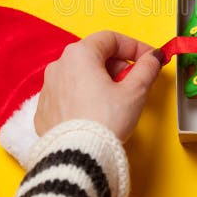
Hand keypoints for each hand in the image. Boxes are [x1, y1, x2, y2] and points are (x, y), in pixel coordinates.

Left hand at [34, 31, 163, 139]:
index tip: (149, 59)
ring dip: (101, 82)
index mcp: (79, 54)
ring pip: (81, 75)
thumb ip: (146, 69)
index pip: (111, 39)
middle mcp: (59, 66)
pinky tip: (97, 115)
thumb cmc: (106, 121)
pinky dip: (85, 98)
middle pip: (95, 55)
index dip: (134, 47)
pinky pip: (69, 95)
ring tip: (117, 102)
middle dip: (118, 66)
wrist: (78, 157)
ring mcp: (48, 88)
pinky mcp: (44, 110)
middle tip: (134, 83)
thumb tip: (152, 59)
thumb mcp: (135, 92)